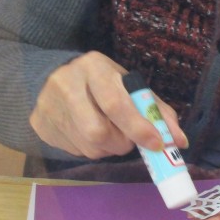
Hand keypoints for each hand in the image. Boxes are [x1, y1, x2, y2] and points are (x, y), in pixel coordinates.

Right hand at [30, 51, 187, 158]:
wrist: (50, 76)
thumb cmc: (100, 81)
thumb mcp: (128, 85)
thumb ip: (156, 110)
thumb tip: (180, 141)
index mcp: (93, 68)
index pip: (116, 104)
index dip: (138, 128)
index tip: (158, 144)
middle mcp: (66, 85)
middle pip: (98, 132)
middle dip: (122, 143)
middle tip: (129, 139)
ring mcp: (48, 107)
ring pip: (88, 147)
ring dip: (108, 148)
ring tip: (108, 132)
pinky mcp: (40, 125)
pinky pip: (74, 151)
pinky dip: (90, 149)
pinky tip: (87, 133)